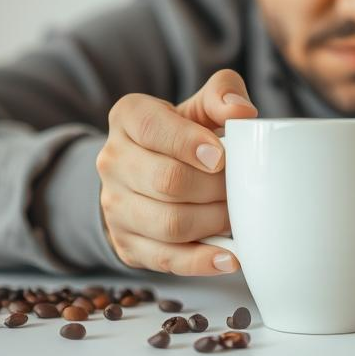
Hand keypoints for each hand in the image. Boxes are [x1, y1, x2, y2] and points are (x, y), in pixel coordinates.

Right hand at [96, 70, 257, 274]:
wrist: (157, 170)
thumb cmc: (188, 135)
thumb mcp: (202, 107)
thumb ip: (223, 94)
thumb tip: (241, 111)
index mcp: (128, 117)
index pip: (150, 127)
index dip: (188, 143)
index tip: (221, 156)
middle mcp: (113, 161)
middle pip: (167, 181)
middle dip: (214, 188)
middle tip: (240, 188)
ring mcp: (115, 206)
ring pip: (169, 223)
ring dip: (213, 222)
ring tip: (237, 216)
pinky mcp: (128, 244)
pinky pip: (166, 259)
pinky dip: (203, 261)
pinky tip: (230, 257)